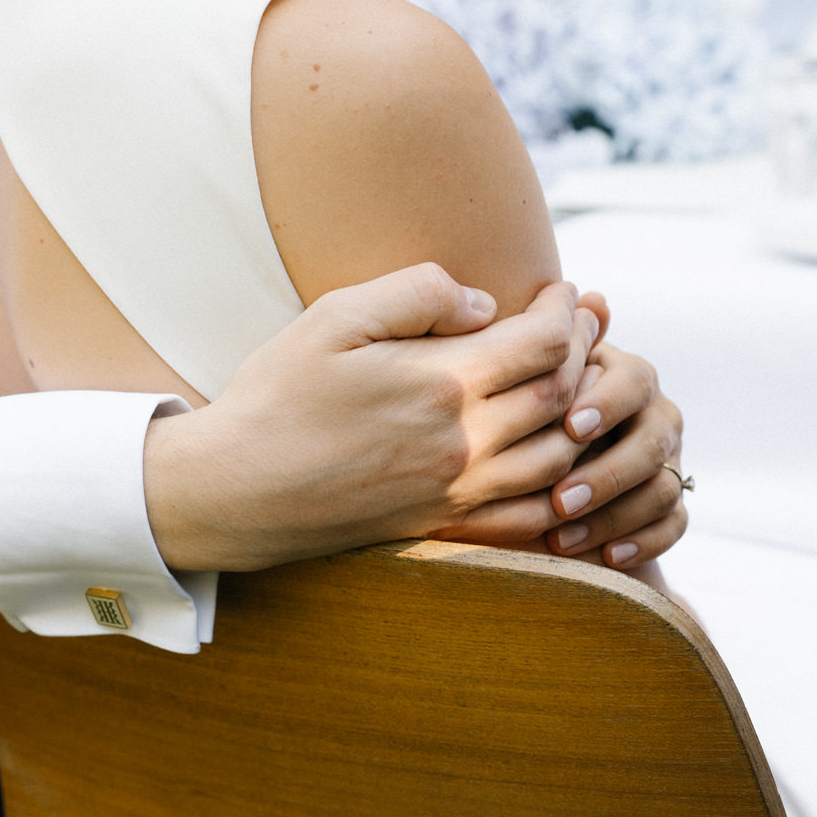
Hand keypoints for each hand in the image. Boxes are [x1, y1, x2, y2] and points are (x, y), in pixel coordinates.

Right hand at [143, 264, 594, 570]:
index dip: (565, 312)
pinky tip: (551, 464)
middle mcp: (462, 444)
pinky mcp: (439, 524)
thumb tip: (482, 304)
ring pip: (558, 459)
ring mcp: (454, 491)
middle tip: (579, 328)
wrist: (234, 488)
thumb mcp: (332, 318)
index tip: (562, 291)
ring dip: (579, 420)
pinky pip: (527, 517)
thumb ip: (415, 293)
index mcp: (441, 384)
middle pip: (563, 397)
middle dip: (582, 355)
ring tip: (573, 387)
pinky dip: (556, 489)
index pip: (544, 344)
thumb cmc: (275, 397)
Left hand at [441, 330, 688, 569]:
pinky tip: (607, 558)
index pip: (633, 380)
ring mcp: (665, 458)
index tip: (568, 428)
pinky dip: (645, 541)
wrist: (515, 478)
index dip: (605, 402)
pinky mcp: (667, 503)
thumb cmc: (503, 419)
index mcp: (618, 375)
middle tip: (561, 500)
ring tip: (563, 538)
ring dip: (615, 513)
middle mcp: (650, 412)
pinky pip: (675, 522)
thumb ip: (540, 343)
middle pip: (657, 436)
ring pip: (665, 483)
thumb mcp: (510, 383)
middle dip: (608, 471)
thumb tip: (587, 295)